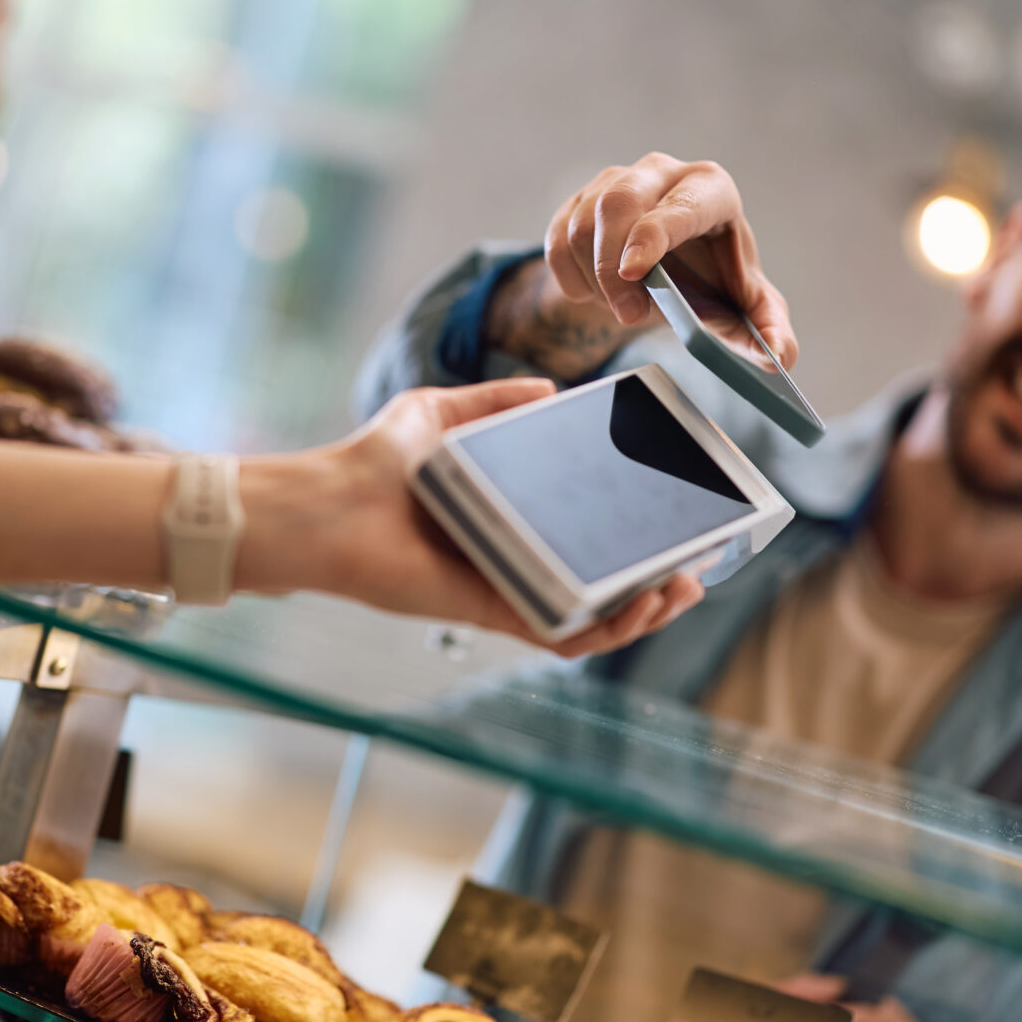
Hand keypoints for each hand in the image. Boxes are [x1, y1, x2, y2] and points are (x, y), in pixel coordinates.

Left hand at [238, 380, 704, 656]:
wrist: (329, 505)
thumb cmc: (373, 461)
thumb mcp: (439, 413)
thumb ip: (492, 400)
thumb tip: (549, 388)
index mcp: (509, 516)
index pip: (584, 534)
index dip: (633, 535)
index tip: (676, 520)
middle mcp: (514, 557)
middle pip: (600, 582)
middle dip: (655, 581)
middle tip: (693, 567)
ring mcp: (507, 587)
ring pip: (589, 616)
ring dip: (641, 611)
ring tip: (677, 591)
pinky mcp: (491, 610)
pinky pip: (557, 633)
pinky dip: (601, 630)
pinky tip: (634, 610)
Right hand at [545, 151, 796, 368]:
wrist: (667, 272)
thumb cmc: (713, 282)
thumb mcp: (744, 306)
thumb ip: (767, 328)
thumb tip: (781, 355)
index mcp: (709, 188)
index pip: (678, 204)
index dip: (653, 235)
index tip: (635, 273)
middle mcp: (661, 172)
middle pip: (618, 204)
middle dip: (613, 268)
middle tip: (629, 315)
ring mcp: (613, 181)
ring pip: (582, 226)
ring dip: (595, 280)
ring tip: (623, 306)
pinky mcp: (577, 201)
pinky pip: (557, 240)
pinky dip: (571, 279)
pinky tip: (595, 294)